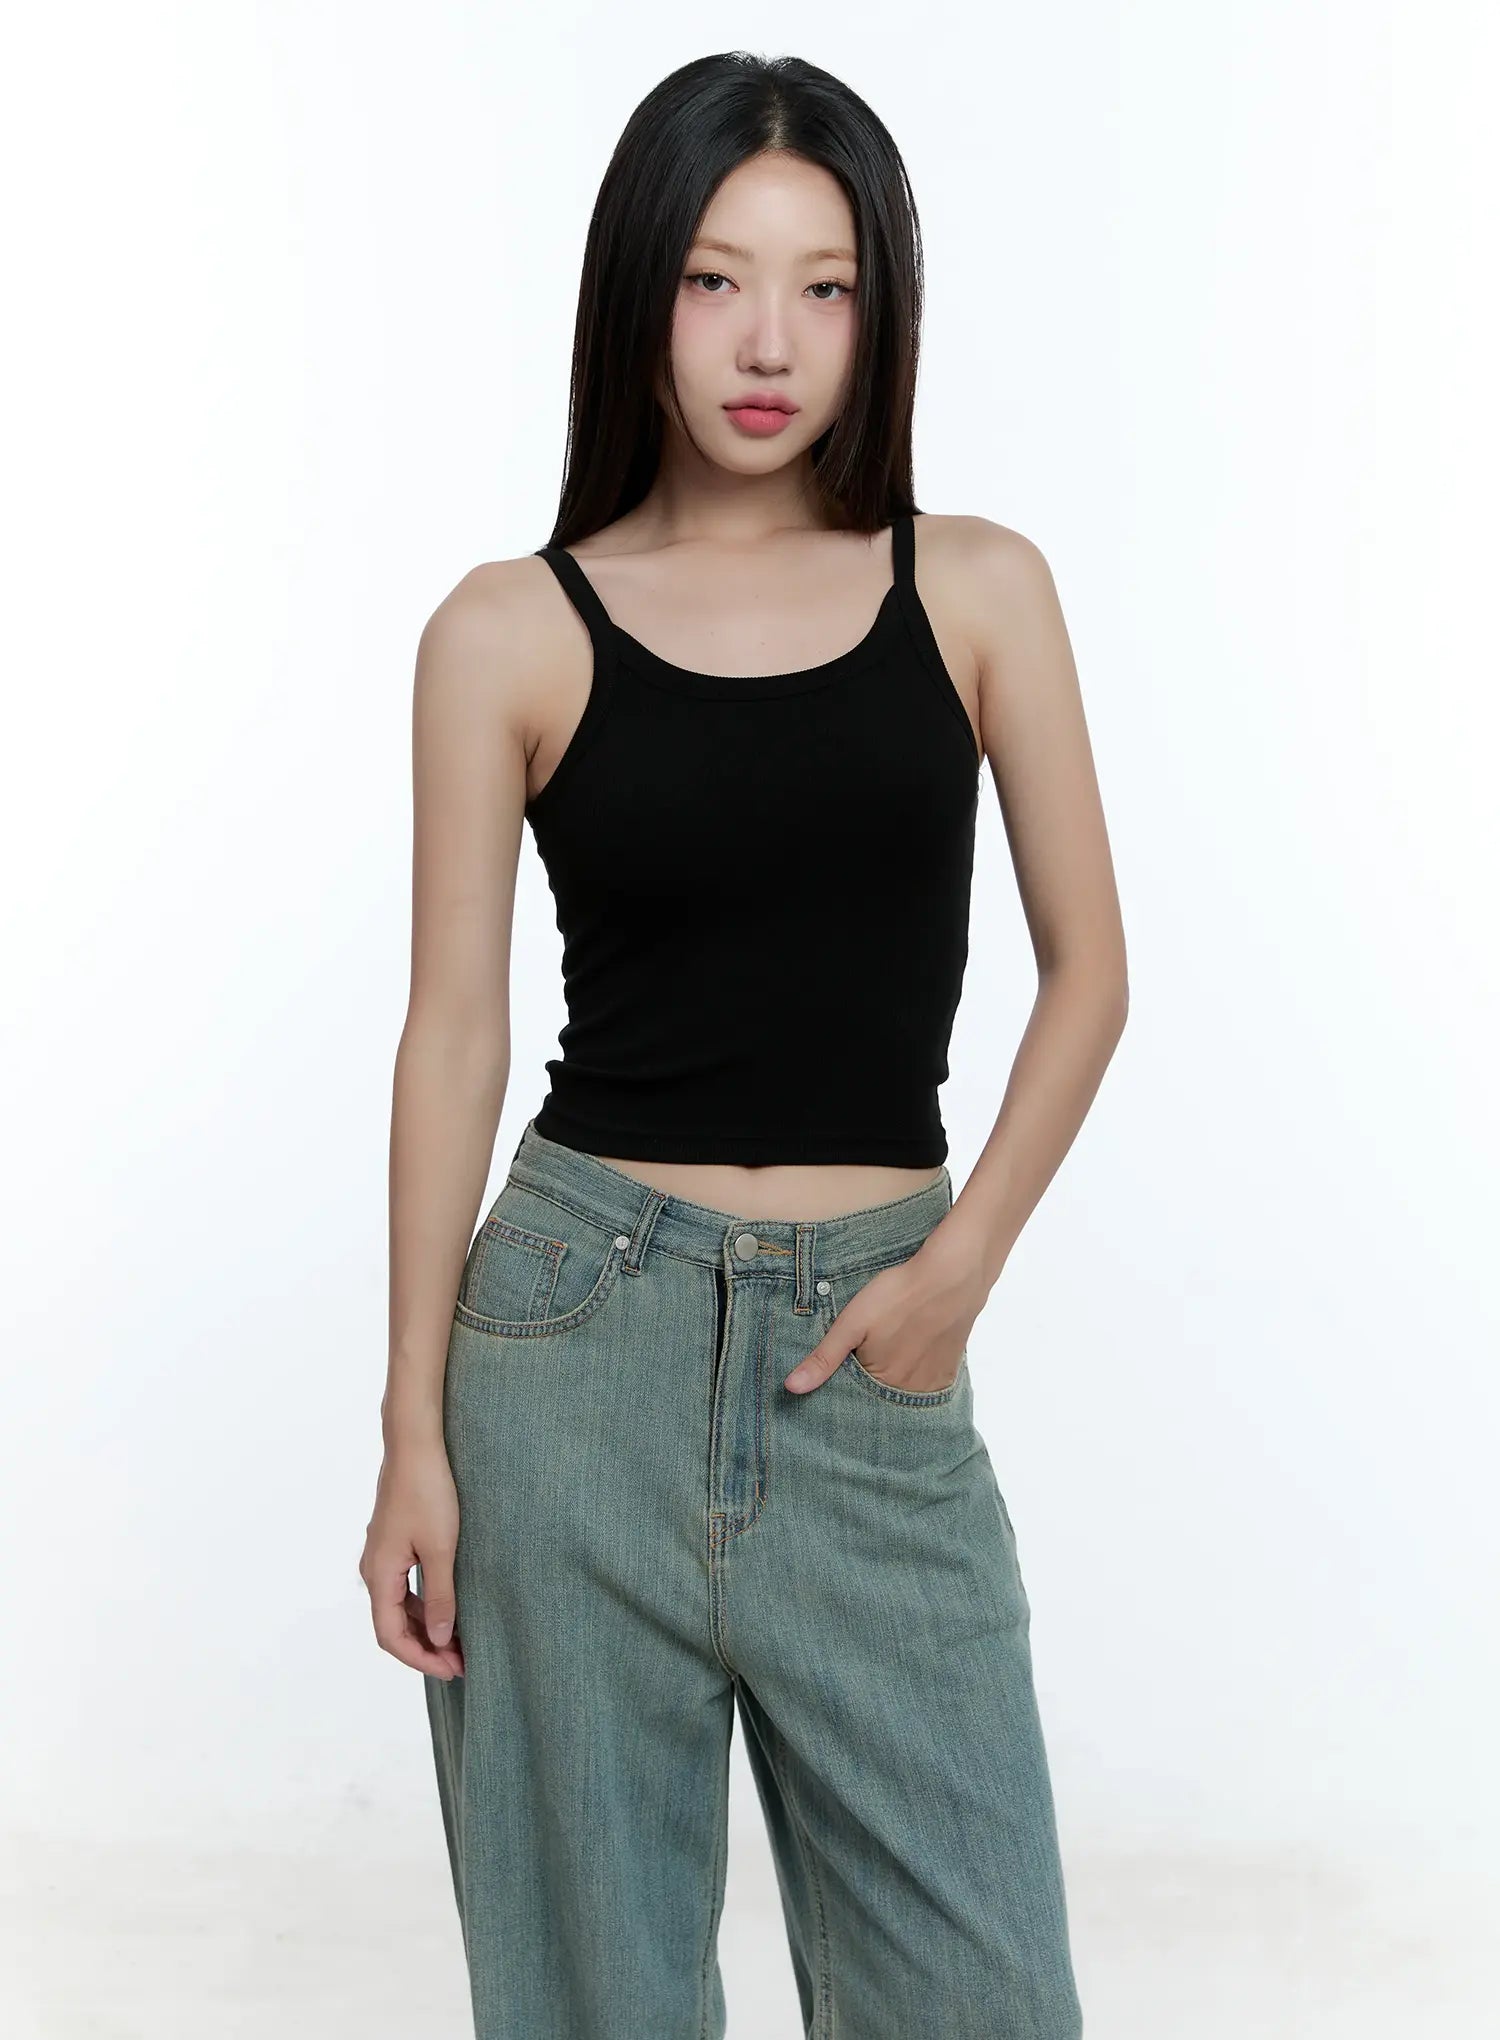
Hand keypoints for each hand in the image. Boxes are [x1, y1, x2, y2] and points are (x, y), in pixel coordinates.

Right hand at [359, 1439, 465, 1680]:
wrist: (415, 1445)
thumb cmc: (428, 1492)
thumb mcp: (441, 1549)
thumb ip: (439, 1597)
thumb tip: (437, 1639)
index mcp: (379, 1574)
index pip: (391, 1636)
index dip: (420, 1659)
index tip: (451, 1671)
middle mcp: (374, 1569)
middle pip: (393, 1626)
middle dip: (425, 1649)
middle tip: (461, 1663)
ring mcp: (383, 1556)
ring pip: (399, 1608)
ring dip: (425, 1629)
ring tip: (459, 1643)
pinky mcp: (394, 1544)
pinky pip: (404, 1588)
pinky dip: (423, 1606)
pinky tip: (447, 1611)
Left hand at [783, 1233, 984, 1396]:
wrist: (953, 1275)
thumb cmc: (899, 1296)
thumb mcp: (852, 1323)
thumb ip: (824, 1358)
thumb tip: (792, 1388)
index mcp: (882, 1383)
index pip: (853, 1401)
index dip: (842, 1389)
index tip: (838, 1374)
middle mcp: (909, 1392)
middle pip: (880, 1400)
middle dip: (867, 1389)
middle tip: (866, 1357)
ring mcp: (933, 1383)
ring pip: (903, 1394)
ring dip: (891, 1385)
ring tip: (887, 1356)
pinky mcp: (949, 1370)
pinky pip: (925, 1385)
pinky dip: (914, 1377)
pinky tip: (909, 1355)